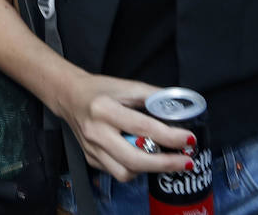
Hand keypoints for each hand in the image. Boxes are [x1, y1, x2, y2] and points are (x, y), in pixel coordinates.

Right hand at [55, 74, 196, 182]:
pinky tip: (144, 157)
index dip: (169, 136)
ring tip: (164, 159)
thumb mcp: (127, 86)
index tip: (188, 139)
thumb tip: (178, 107)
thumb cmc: (99, 89)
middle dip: (164, 164)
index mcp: (105, 109)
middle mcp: (97, 132)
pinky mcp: (91, 159)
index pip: (143, 127)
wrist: (69, 96)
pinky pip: (117, 172)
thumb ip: (153, 96)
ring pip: (125, 172)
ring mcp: (92, 149)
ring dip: (149, 169)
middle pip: (134, 158)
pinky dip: (134, 168)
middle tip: (185, 161)